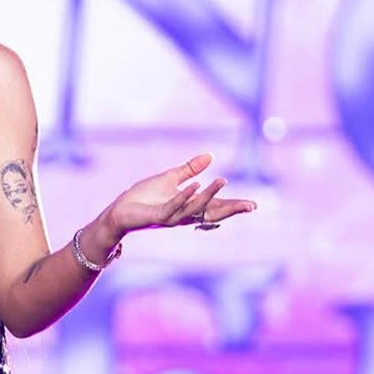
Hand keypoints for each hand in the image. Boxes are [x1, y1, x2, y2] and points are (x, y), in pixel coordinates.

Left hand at [102, 153, 256, 236]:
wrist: (120, 209)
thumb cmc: (144, 196)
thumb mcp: (170, 178)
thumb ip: (190, 169)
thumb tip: (210, 156)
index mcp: (189, 207)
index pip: (215, 207)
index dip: (233, 206)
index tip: (253, 205)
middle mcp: (184, 215)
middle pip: (212, 214)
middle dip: (231, 209)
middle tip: (250, 206)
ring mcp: (171, 217)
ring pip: (195, 209)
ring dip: (209, 195)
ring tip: (222, 180)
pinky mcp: (157, 216)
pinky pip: (174, 206)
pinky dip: (184, 196)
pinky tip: (194, 185)